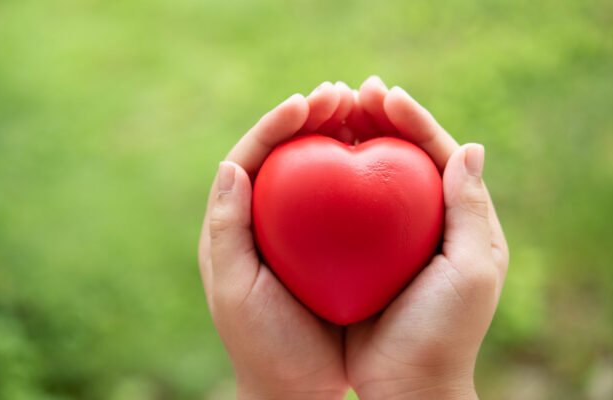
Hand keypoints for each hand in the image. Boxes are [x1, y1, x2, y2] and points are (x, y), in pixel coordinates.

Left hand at [197, 82, 354, 399]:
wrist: (293, 391)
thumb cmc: (262, 345)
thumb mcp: (237, 291)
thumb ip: (228, 229)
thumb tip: (231, 165)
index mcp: (233, 225)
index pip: (250, 158)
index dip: (276, 125)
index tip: (308, 102)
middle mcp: (262, 220)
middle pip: (284, 154)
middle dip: (309, 118)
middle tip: (344, 92)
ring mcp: (296, 232)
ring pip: (314, 170)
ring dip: (336, 135)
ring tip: (364, 109)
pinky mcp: (326, 248)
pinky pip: (341, 200)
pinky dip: (359, 173)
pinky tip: (384, 157)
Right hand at [344, 76, 509, 398]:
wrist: (406, 386)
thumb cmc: (444, 332)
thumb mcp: (472, 270)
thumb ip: (470, 209)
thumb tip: (471, 146)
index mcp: (459, 219)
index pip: (439, 154)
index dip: (414, 119)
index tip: (385, 94)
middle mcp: (424, 220)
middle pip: (401, 156)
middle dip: (379, 119)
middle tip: (352, 91)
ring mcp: (388, 237)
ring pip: (368, 175)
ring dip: (350, 139)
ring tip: (329, 112)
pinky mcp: (357, 254)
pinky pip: (341, 208)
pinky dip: (327, 180)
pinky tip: (306, 162)